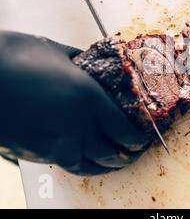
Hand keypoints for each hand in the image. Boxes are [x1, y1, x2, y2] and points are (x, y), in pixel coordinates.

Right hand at [0, 31, 151, 174]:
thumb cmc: (15, 56)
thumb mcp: (58, 52)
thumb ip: (84, 62)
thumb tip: (97, 66)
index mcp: (87, 98)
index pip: (124, 130)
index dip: (138, 139)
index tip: (144, 138)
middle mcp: (75, 125)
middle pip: (111, 153)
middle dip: (129, 155)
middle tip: (136, 151)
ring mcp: (55, 143)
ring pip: (91, 165)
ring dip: (108, 166)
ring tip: (117, 161)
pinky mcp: (36, 153)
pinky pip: (68, 166)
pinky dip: (84, 165)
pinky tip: (87, 160)